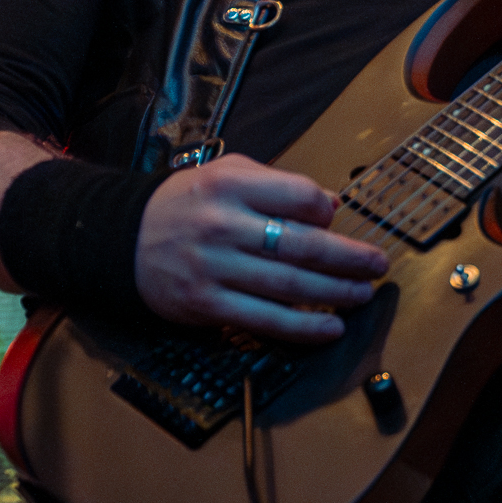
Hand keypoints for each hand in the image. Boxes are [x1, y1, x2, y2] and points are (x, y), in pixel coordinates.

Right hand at [136, 153, 388, 342]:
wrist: (124, 239)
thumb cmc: (186, 204)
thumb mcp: (226, 174)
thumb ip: (277, 184)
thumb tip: (330, 204)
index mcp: (231, 186)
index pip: (297, 196)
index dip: (325, 210)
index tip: (337, 220)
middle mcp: (224, 226)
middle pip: (301, 244)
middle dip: (348, 257)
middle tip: (377, 264)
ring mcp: (215, 268)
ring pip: (288, 285)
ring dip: (334, 293)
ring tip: (363, 293)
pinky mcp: (207, 305)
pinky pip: (265, 320)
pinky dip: (303, 327)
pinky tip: (330, 328)